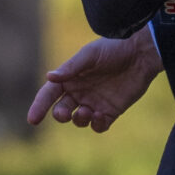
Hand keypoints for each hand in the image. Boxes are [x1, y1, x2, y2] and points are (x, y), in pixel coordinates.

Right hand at [27, 27, 162, 132]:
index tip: (32, 119)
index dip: (39, 106)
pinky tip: (100, 117)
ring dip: (79, 120)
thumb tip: (49, 77)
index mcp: (70, 78)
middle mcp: (80, 92)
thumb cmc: (114, 49)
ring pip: (79, 120)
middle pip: (61, 110)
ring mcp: (95, 102)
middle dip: (60, 115)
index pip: (49, 94)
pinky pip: (98, 125)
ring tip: (87, 111)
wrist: (141, 54)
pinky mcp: (111, 110)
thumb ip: (72, 67)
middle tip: (64, 113)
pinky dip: (96, 125)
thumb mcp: (91, 54)